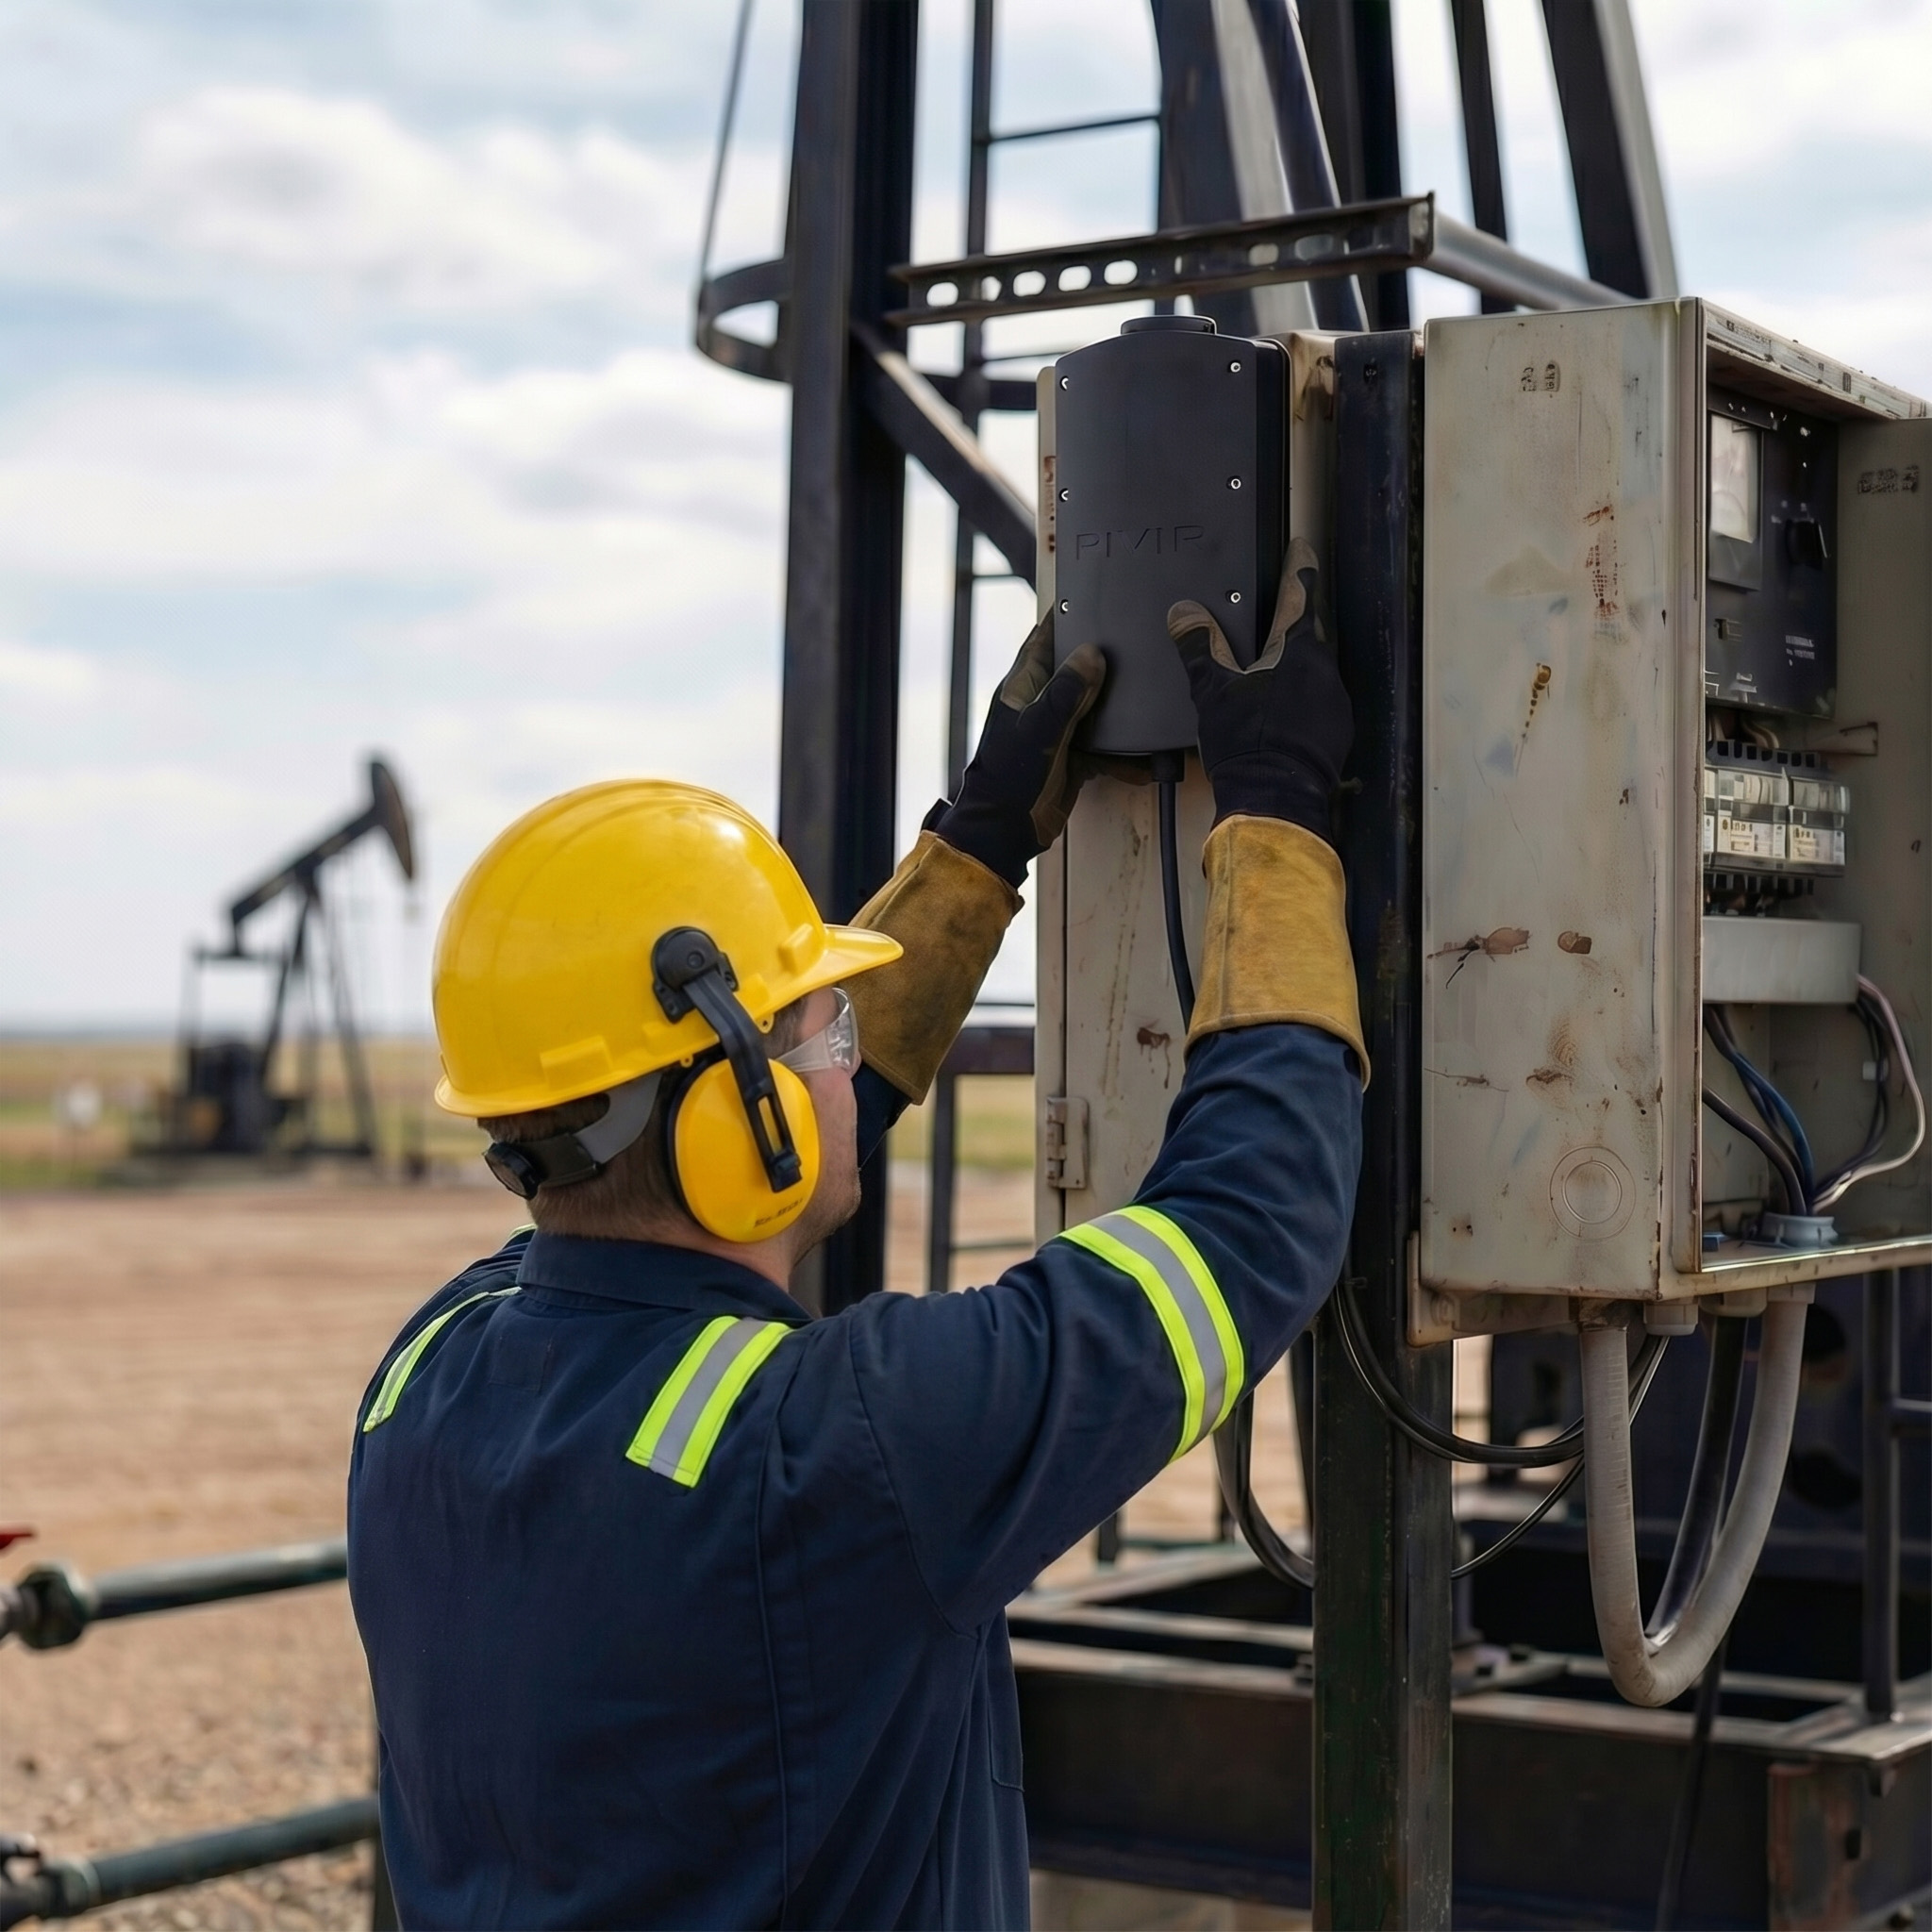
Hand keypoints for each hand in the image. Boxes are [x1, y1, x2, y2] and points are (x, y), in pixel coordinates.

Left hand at [934, 611, 1136, 885]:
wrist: (1006, 832)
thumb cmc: (1010, 775)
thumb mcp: (1041, 726)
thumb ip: (1068, 690)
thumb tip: (1092, 654)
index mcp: (1023, 688)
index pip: (1043, 641)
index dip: (1064, 620)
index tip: (1091, 599)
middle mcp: (1040, 706)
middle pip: (1076, 673)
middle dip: (1103, 662)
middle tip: (1137, 643)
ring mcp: (1057, 733)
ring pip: (1094, 710)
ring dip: (1119, 710)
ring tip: (1151, 698)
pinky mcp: (1073, 760)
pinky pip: (1104, 749)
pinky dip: (1123, 755)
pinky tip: (1146, 760)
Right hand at [1167, 536, 1351, 839]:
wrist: (1276, 799)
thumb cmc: (1245, 740)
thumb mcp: (1212, 690)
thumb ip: (1199, 646)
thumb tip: (1184, 611)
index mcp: (1295, 648)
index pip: (1300, 592)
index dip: (1298, 567)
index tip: (1301, 546)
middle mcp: (1323, 668)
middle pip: (1307, 632)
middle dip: (1290, 622)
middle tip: (1270, 613)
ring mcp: (1334, 700)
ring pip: (1313, 668)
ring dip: (1293, 664)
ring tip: (1267, 669)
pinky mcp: (1336, 730)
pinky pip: (1317, 701)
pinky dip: (1299, 698)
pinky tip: (1278, 711)